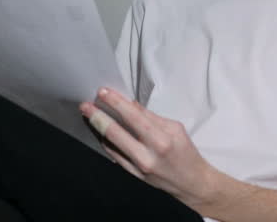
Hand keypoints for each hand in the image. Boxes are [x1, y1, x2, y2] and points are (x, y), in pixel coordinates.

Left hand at [79, 88, 216, 210]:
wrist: (191, 183)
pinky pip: (114, 155)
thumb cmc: (186, 153)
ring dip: (98, 128)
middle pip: (115, 132)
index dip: (116, 103)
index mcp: (161, 140)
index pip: (133, 116)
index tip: (103, 92)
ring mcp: (137, 167)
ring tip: (89, 115)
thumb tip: (130, 104)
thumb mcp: (175, 128)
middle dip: (98, 116)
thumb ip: (151, 117)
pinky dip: (106, 141)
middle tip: (85, 104)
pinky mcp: (132, 175)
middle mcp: (147, 155)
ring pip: (110, 144)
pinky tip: (100, 131)